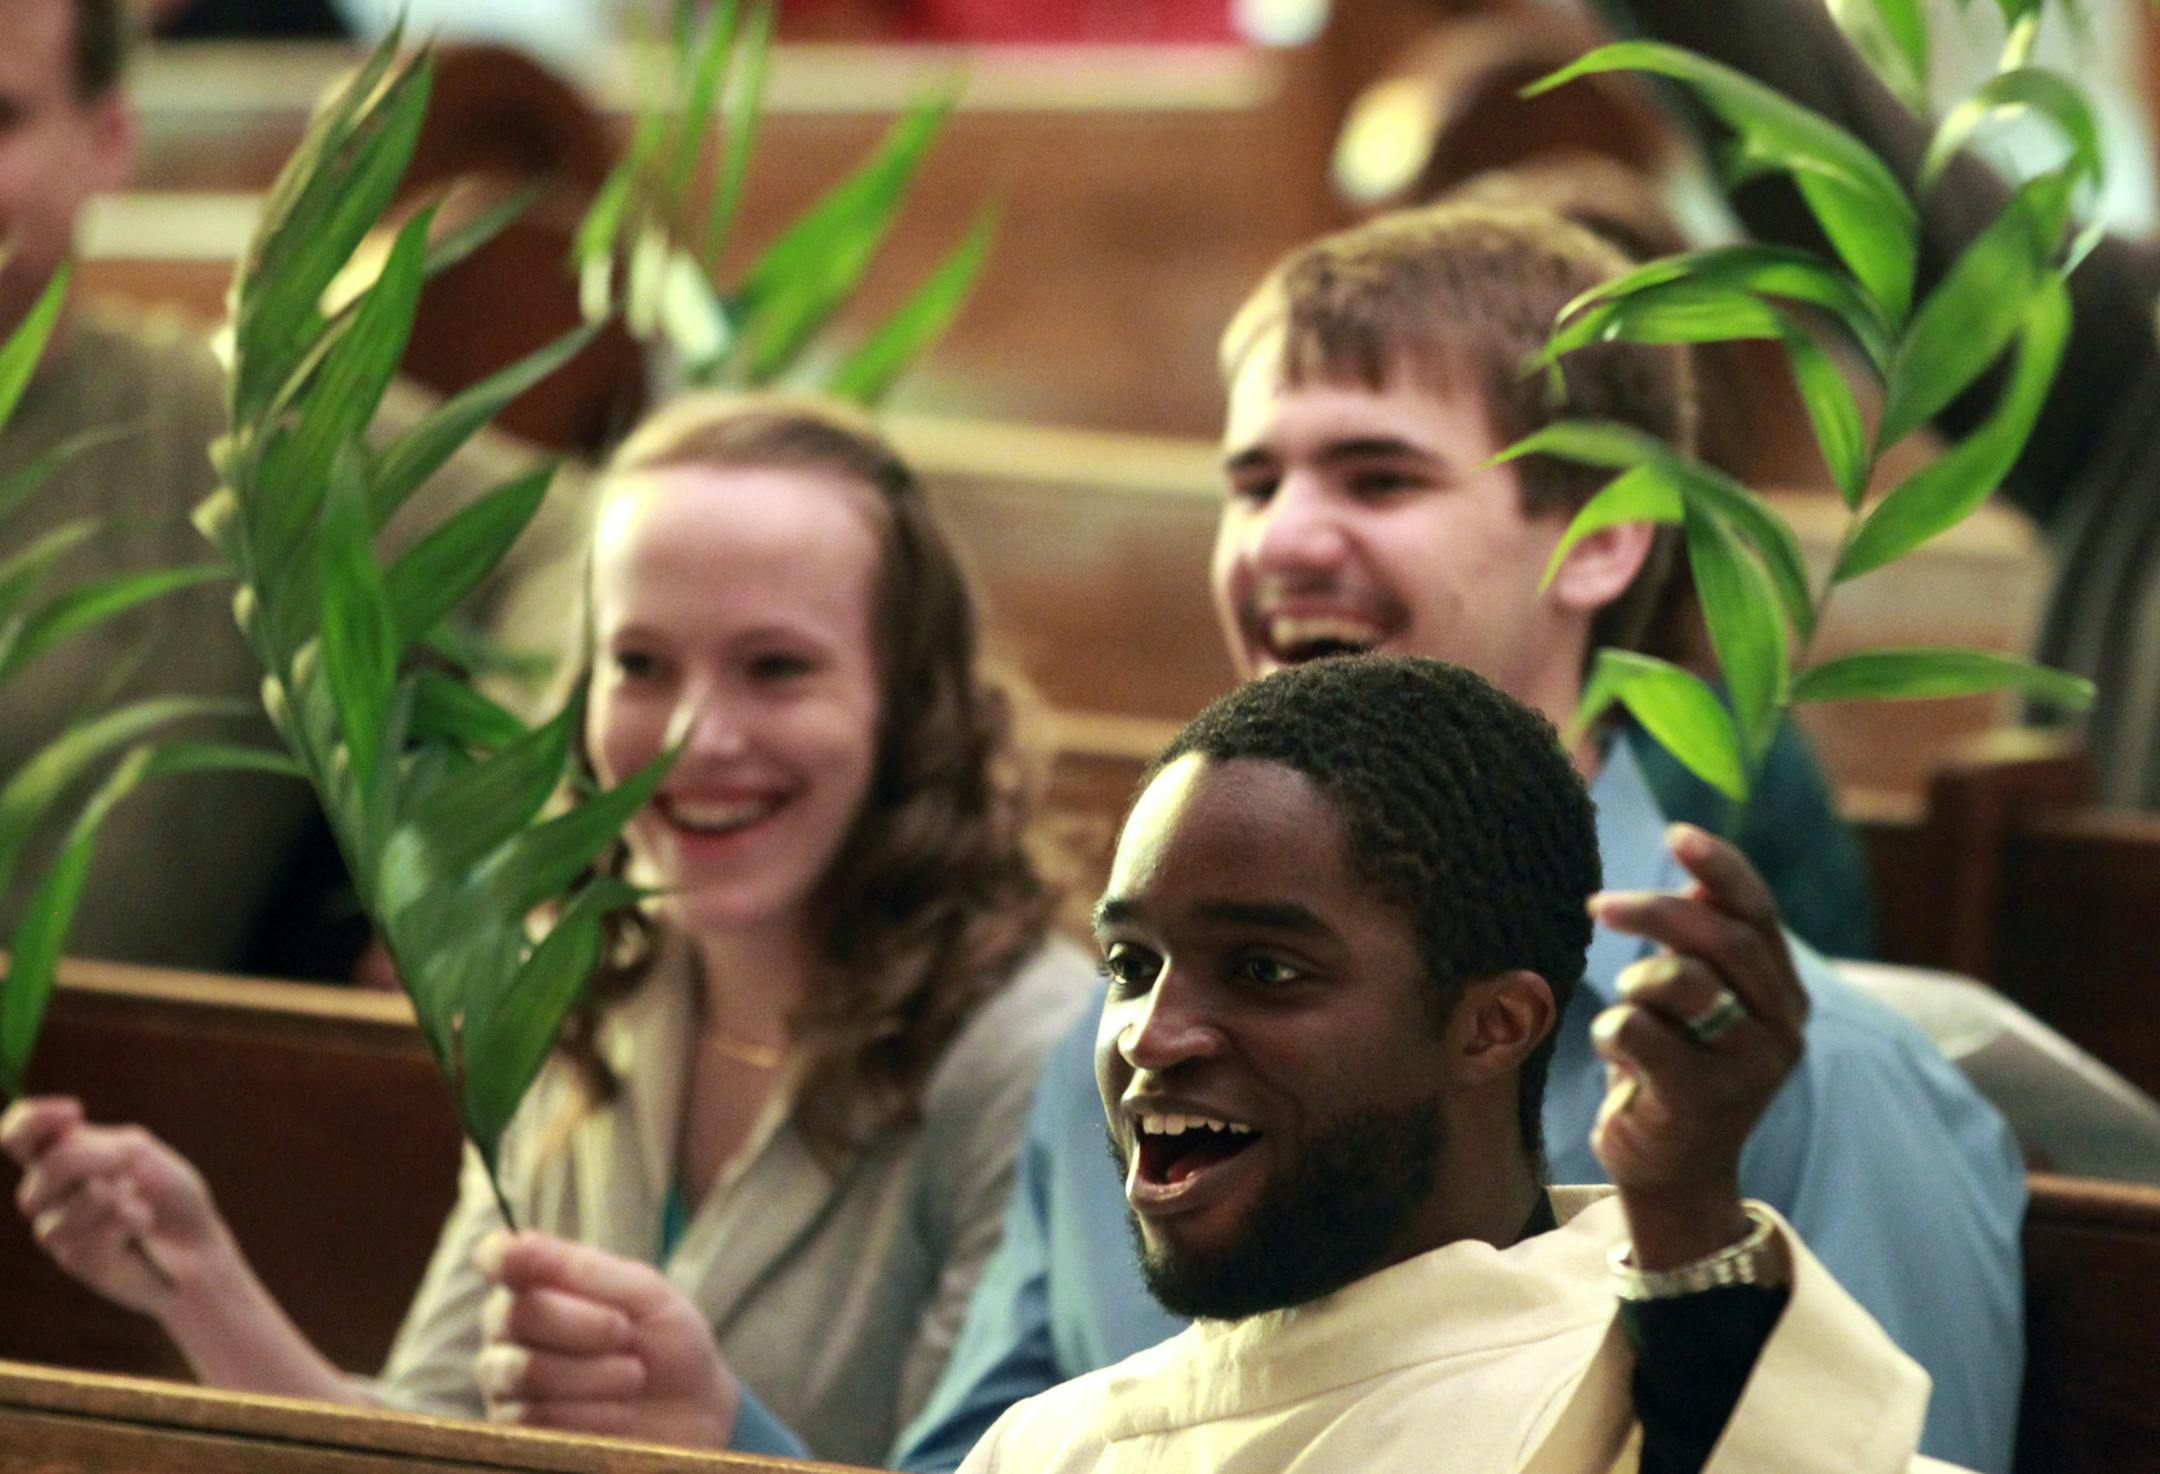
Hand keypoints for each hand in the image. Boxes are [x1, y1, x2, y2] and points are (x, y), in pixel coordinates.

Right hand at [2, 1096, 234, 1316]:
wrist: (196, 1245)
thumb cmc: (167, 1193)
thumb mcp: (138, 1154)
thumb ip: (95, 1145)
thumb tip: (64, 1142)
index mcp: (60, 1156)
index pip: (20, 1136)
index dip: (31, 1120)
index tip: (75, 1112)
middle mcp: (48, 1192)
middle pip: (45, 1168)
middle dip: (92, 1159)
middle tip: (126, 1159)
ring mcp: (56, 1227)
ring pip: (61, 1211)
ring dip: (111, 1200)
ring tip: (139, 1202)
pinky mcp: (75, 1259)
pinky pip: (87, 1239)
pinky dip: (126, 1223)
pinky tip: (143, 1224)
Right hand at [473, 1231, 740, 1446]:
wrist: (693, 1413)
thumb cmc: (666, 1342)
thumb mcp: (641, 1294)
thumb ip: (580, 1269)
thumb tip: (512, 1243)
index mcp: (539, 1284)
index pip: (497, 1259)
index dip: (502, 1257)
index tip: (518, 1259)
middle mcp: (510, 1331)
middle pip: (514, 1315)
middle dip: (580, 1323)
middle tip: (625, 1332)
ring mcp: (508, 1385)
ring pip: (523, 1370)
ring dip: (591, 1373)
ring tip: (634, 1375)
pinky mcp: (517, 1437)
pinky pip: (535, 1420)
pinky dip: (588, 1413)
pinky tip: (619, 1411)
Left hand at [1586, 824, 1807, 1268]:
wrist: (1673, 1172)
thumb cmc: (1674, 1071)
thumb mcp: (1696, 1006)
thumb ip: (1704, 949)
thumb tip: (1698, 881)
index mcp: (1785, 996)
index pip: (1759, 915)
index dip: (1721, 869)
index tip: (1677, 834)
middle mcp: (1783, 1030)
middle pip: (1724, 941)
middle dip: (1656, 913)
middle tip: (1599, 905)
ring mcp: (1750, 1069)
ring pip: (1686, 984)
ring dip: (1636, 982)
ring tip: (1626, 1005)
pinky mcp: (1705, 1101)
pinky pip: (1642, 1032)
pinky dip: (1612, 1031)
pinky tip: (1617, 1053)